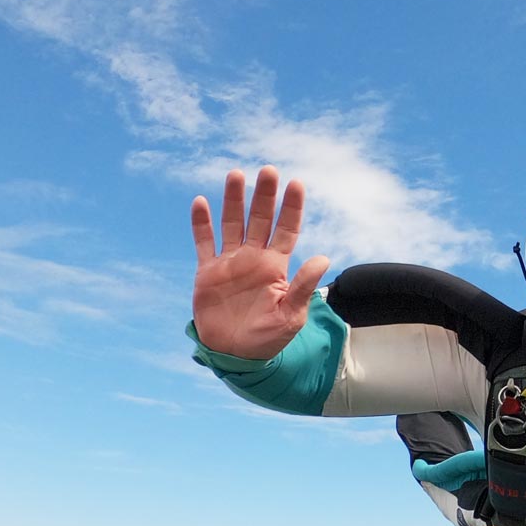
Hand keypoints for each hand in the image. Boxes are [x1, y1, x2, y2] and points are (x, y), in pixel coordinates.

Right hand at [190, 167, 330, 360]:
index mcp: (277, 267)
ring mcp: (230, 263)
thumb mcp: (291, 315)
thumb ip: (303, 286)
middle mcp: (254, 258)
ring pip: (232, 224)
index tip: (296, 183)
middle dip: (264, 196)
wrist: (236, 354)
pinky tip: (201, 202)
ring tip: (236, 175)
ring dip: (234, 201)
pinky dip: (201, 224)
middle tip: (268, 170)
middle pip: (260, 219)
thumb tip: (324, 258)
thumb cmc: (268, 338)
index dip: (291, 207)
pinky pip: (204, 243)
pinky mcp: (208, 272)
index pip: (287, 230)